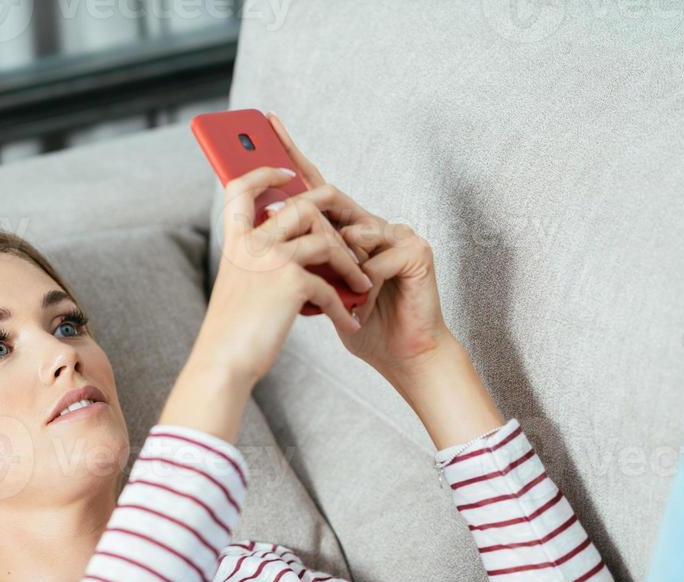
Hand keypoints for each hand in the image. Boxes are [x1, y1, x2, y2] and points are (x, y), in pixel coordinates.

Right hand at [195, 164, 365, 385]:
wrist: (223, 361)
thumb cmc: (232, 331)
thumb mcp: (238, 285)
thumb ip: (256, 261)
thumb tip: (290, 248)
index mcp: (236, 241)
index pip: (242, 188)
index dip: (265, 173)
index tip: (287, 172)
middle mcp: (252, 242)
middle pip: (302, 208)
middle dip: (334, 225)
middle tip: (355, 243)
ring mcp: (272, 258)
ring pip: (326, 241)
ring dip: (350, 265)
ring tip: (362, 285)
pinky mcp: (291, 282)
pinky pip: (330, 287)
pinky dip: (344, 307)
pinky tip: (350, 323)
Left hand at [268, 112, 456, 383]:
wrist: (404, 356)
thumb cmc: (363, 324)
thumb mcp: (321, 288)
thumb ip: (305, 258)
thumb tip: (268, 228)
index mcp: (350, 231)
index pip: (316, 188)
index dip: (293, 157)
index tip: (268, 124)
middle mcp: (374, 225)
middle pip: (334, 199)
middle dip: (307, 205)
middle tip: (283, 213)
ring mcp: (398, 234)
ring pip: (353, 232)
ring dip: (339, 265)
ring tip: (343, 293)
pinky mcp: (416, 251)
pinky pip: (376, 258)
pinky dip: (365, 283)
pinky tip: (366, 300)